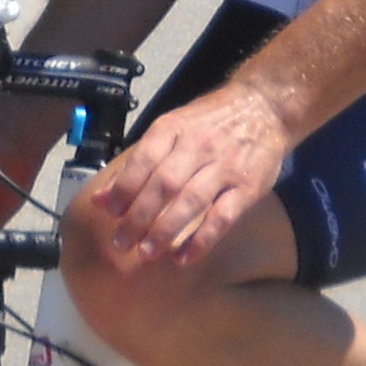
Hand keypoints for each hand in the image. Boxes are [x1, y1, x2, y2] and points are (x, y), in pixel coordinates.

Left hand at [77, 88, 290, 275]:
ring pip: (191, 201)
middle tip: (122, 243)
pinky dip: (202, 240)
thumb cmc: (210, 122)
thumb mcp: (172, 128)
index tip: (110, 212)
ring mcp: (225, 167)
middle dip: (139, 217)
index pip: (144, 160)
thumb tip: (101, 198)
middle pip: (164, 185)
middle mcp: (198, 146)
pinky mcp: (247, 187)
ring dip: (165, 230)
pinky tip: (184, 258)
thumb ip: (138, 162)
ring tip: (146, 254)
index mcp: (173, 128)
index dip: (124, 188)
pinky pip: (223, 217)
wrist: (264, 107)